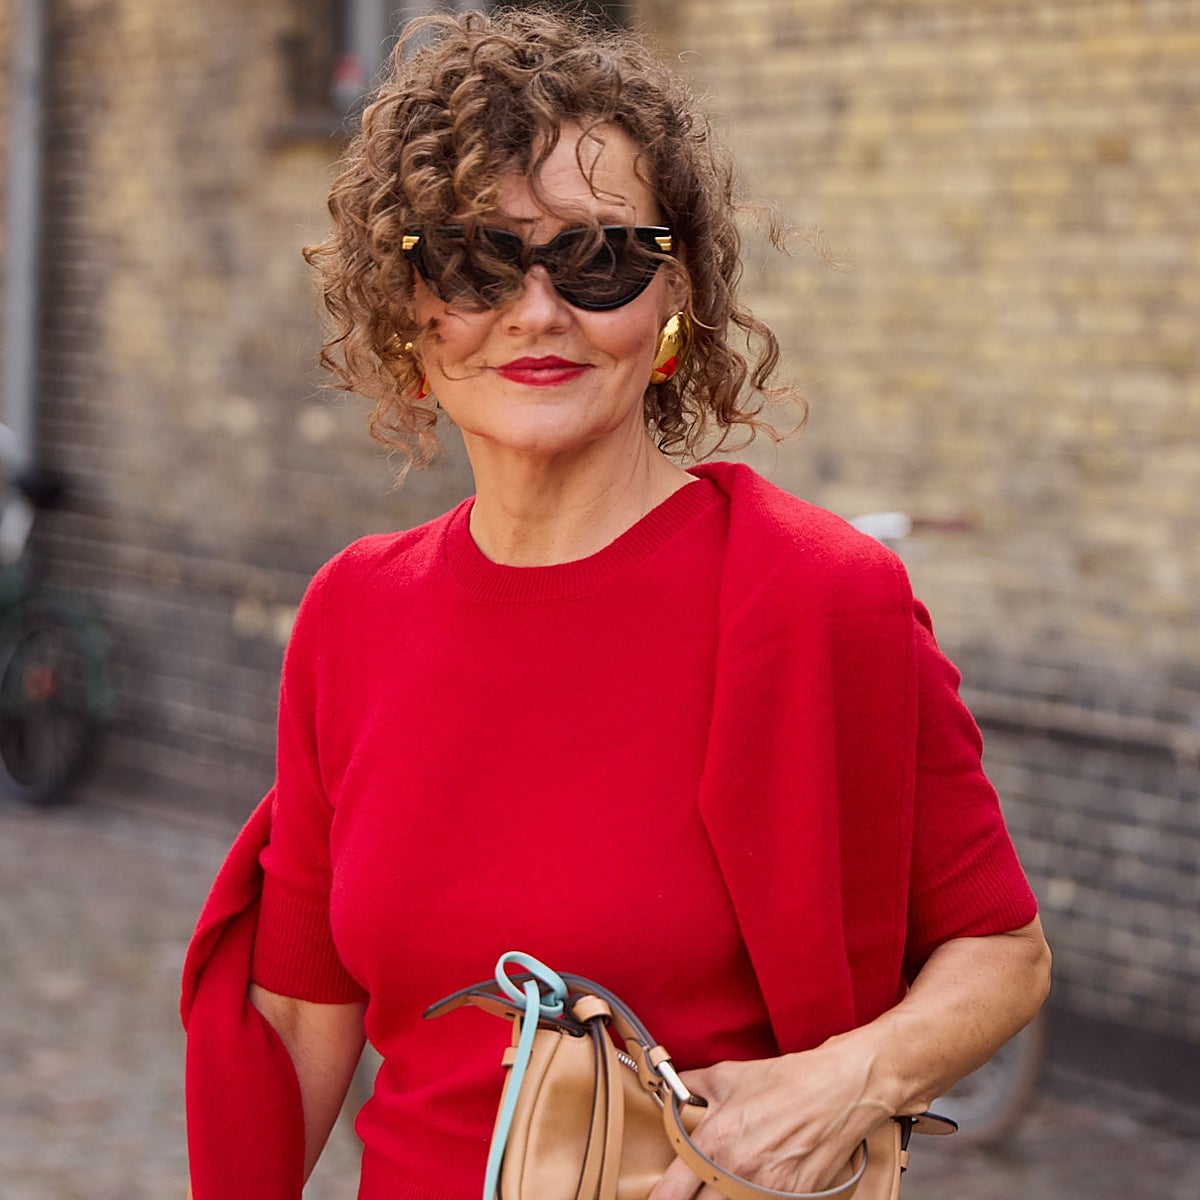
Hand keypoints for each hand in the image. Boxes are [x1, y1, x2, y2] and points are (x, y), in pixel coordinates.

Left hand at [647, 1034, 895, 1199]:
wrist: (839, 1090)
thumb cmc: (784, 1080)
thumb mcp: (727, 1075)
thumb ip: (690, 1089)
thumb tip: (670, 1094)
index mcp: (714, 1142)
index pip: (670, 1191)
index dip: (659, 1196)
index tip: (657, 1195)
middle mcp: (736, 1173)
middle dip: (694, 1197)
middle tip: (696, 1186)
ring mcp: (766, 1191)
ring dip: (723, 1197)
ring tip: (726, 1185)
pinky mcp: (793, 1199)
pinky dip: (752, 1198)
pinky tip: (752, 1185)